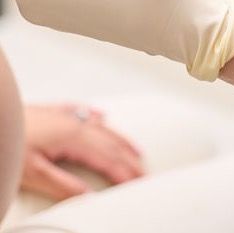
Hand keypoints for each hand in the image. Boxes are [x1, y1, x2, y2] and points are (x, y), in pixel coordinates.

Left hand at [21, 104, 144, 200]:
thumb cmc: (8, 143)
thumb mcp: (33, 173)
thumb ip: (63, 185)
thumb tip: (88, 196)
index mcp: (74, 138)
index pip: (107, 159)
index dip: (124, 172)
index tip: (139, 182)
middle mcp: (76, 123)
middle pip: (111, 143)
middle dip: (130, 159)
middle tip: (145, 172)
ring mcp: (67, 115)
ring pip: (103, 127)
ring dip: (121, 140)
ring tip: (136, 151)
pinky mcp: (55, 111)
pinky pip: (85, 113)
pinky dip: (99, 118)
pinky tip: (103, 116)